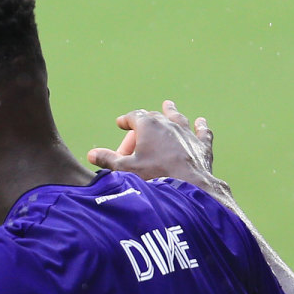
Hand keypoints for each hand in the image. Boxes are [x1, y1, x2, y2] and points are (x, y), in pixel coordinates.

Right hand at [88, 100, 231, 202]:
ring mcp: (187, 133)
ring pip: (178, 118)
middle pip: (154, 116)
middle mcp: (169, 124)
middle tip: (136, 132)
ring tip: (168, 105)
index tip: (120, 123)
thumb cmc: (155, 177)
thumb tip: (92, 154)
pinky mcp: (201, 146)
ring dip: (172, 111)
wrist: (189, 188)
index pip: (134, 116)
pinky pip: (202, 132)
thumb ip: (108, 159)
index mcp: (149, 126)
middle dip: (144, 121)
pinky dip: (200, 127)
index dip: (126, 120)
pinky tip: (201, 122)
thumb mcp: (126, 169)